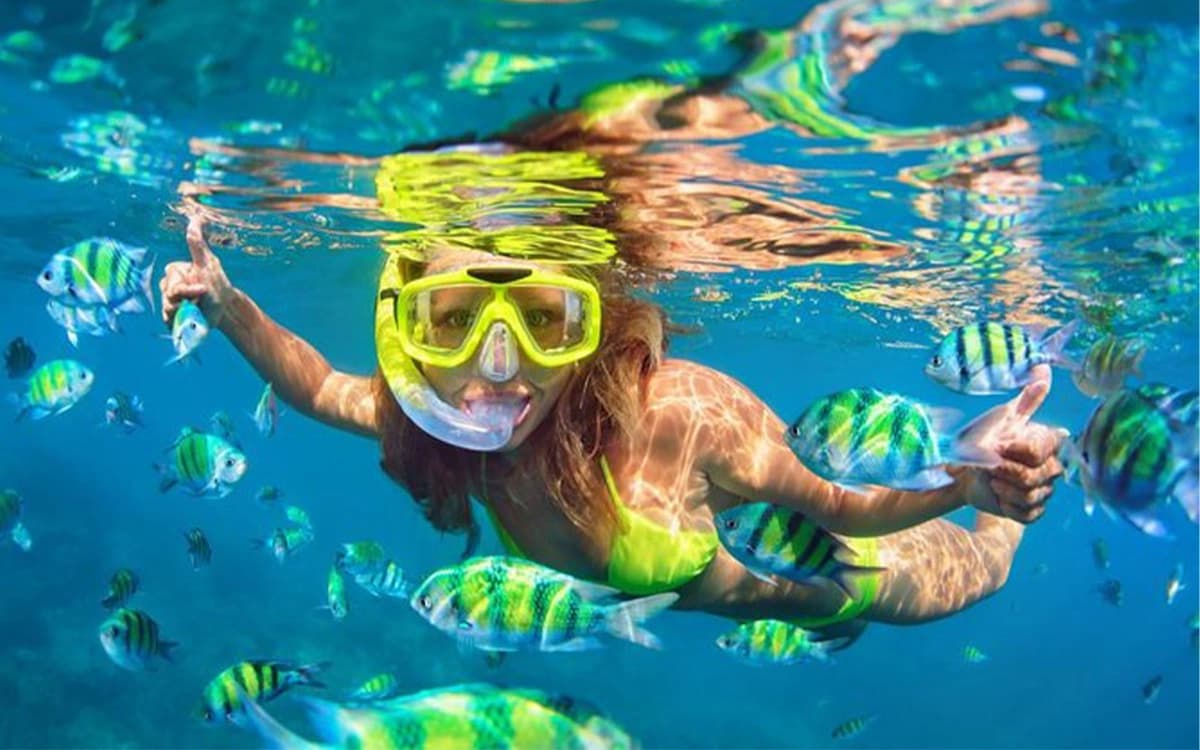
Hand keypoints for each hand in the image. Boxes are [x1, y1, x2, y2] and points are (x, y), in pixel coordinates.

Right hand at [160, 214, 234, 328]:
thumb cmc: (218, 284)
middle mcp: (171, 285)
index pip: (170, 280)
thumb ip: (197, 244)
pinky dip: (177, 322)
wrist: (225, 309)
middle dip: (183, 300)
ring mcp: (171, 301)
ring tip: (195, 310)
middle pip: (167, 295)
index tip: (202, 289)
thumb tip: (195, 218)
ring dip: (182, 312)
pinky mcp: (174, 317)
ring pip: (166, 308)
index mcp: (177, 272)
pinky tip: (189, 320)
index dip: (184, 288)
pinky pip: (167, 320)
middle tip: (199, 299)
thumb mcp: (208, 264)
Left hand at [948, 365, 1066, 523]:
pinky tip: (997, 494)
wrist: (964, 470)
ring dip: (1003, 488)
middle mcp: (1052, 468)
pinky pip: (1027, 514)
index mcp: (1047, 444)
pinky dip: (1007, 505)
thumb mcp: (1002, 417)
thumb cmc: (983, 439)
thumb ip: (1027, 398)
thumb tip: (1044, 368)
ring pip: (1030, 496)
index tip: (998, 444)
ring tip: (991, 478)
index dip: (1014, 450)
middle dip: (1004, 470)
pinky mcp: (1033, 512)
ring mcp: (1044, 491)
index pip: (1038, 451)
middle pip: (1034, 476)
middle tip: (988, 465)